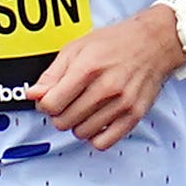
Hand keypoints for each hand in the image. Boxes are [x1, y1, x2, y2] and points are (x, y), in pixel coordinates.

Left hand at [27, 8, 185, 149]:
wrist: (153, 43)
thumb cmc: (114, 43)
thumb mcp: (76, 48)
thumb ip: (52, 74)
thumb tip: (33, 94)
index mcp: (87, 69)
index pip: (51, 104)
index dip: (44, 104)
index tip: (48, 99)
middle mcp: (106, 88)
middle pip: (64, 121)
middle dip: (59, 114)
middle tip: (66, 103)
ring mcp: (122, 104)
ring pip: (81, 133)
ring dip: (77, 124)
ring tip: (83, 109)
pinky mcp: (134, 115)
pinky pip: (104, 142)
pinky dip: (95, 136)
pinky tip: (96, 121)